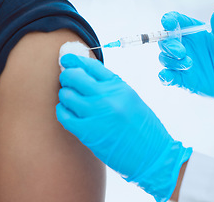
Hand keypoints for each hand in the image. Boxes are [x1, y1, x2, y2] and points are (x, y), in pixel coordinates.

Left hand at [56, 54, 191, 201]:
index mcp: (119, 86)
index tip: (66, 59)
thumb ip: (110, 87)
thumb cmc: (143, 127)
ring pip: (66, 95)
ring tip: (70, 100)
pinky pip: (64, 115)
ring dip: (65, 95)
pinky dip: (62, 111)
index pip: (91, 65)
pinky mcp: (87, 132)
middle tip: (67, 80)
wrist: (151, 154)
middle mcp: (107, 97)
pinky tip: (68, 112)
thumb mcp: (130, 98)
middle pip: (74, 76)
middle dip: (67, 76)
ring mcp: (95, 114)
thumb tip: (86, 76)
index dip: (75, 60)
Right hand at [158, 10, 213, 112]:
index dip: (169, 20)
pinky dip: (164, 76)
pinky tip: (167, 77)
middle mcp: (184, 46)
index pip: (176, 21)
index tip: (169, 24)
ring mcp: (181, 63)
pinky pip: (167, 76)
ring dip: (171, 61)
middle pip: (166, 41)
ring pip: (164, 58)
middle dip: (169, 45)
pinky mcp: (182, 79)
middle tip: (181, 52)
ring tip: (188, 64)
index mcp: (194, 32)